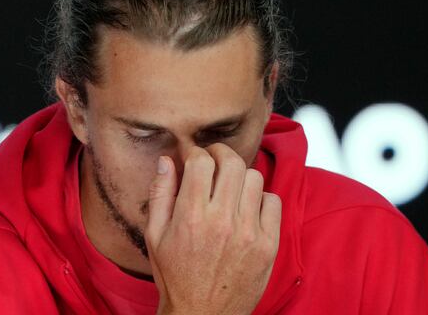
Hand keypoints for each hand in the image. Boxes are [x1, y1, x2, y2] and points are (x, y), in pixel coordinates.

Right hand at [145, 143, 281, 314]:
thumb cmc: (175, 275)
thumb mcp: (155, 236)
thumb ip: (160, 194)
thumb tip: (168, 160)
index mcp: (191, 217)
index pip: (201, 162)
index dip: (195, 152)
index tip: (192, 156)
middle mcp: (223, 221)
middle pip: (232, 162)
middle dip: (220, 153)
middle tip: (213, 160)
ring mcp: (249, 233)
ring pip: (254, 178)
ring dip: (239, 176)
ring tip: (228, 187)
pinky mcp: (269, 245)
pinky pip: (273, 201)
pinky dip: (260, 198)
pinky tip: (246, 208)